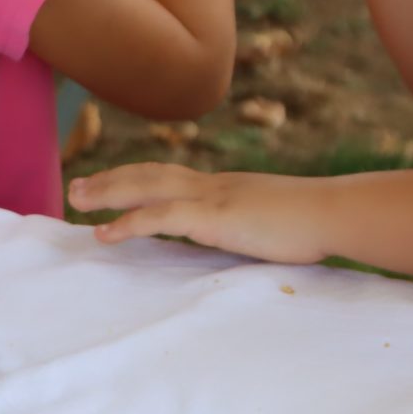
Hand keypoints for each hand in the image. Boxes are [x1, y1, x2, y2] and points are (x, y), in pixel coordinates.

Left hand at [70, 164, 327, 263]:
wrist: (334, 212)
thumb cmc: (317, 223)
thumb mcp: (278, 220)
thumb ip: (257, 224)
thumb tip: (253, 237)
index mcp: (228, 187)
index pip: (175, 179)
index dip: (140, 181)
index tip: (114, 186)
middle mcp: (214, 185)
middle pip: (152, 175)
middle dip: (112, 181)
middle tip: (78, 188)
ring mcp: (213, 198)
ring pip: (147, 188)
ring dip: (108, 194)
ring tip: (78, 201)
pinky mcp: (214, 218)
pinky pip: (160, 218)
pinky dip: (127, 224)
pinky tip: (104, 234)